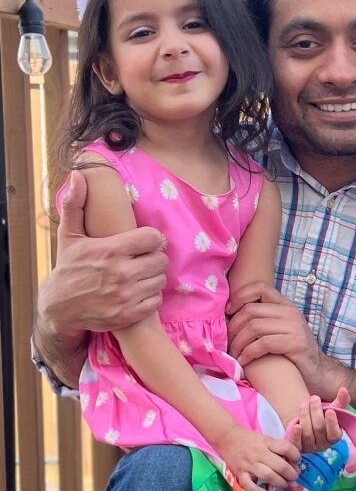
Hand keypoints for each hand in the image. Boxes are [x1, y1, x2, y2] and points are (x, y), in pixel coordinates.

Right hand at [41, 172, 167, 334]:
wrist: (60, 308)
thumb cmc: (69, 267)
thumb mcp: (69, 235)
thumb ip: (75, 205)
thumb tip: (79, 175)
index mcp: (110, 250)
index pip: (154, 237)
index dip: (152, 238)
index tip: (144, 242)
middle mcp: (120, 273)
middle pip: (161, 259)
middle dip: (154, 257)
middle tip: (142, 259)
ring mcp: (126, 296)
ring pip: (161, 279)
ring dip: (153, 276)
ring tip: (140, 274)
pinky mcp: (129, 314)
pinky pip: (157, 299)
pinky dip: (151, 296)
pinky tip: (138, 291)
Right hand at [212, 423, 300, 490]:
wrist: (227, 437)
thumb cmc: (250, 439)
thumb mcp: (266, 438)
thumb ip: (277, 448)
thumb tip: (292, 460)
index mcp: (267, 443)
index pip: (286, 448)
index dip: (296, 455)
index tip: (297, 460)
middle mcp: (260, 453)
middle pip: (280, 465)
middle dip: (291, 473)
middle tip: (294, 476)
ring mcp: (249, 464)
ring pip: (268, 475)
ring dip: (280, 482)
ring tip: (285, 484)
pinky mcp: (240, 473)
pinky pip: (248, 485)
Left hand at [226, 281, 336, 396]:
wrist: (317, 372)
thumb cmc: (291, 353)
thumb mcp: (278, 330)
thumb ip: (261, 319)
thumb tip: (228, 316)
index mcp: (285, 305)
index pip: (259, 287)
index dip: (239, 296)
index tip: (228, 313)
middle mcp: (290, 312)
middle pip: (250, 310)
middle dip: (232, 327)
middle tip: (226, 343)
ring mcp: (294, 327)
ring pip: (253, 327)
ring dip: (237, 343)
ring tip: (233, 355)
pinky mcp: (295, 344)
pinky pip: (262, 344)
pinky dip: (247, 354)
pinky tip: (243, 362)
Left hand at [296, 388, 349, 452]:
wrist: (308, 422)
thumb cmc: (323, 416)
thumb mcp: (333, 408)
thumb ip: (340, 401)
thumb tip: (344, 390)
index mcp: (334, 436)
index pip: (334, 433)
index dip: (332, 423)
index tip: (330, 411)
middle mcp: (322, 444)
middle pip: (319, 429)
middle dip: (316, 412)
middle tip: (314, 398)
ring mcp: (310, 447)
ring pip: (307, 433)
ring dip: (305, 416)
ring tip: (304, 403)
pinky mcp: (298, 447)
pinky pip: (296, 444)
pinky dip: (296, 435)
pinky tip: (296, 426)